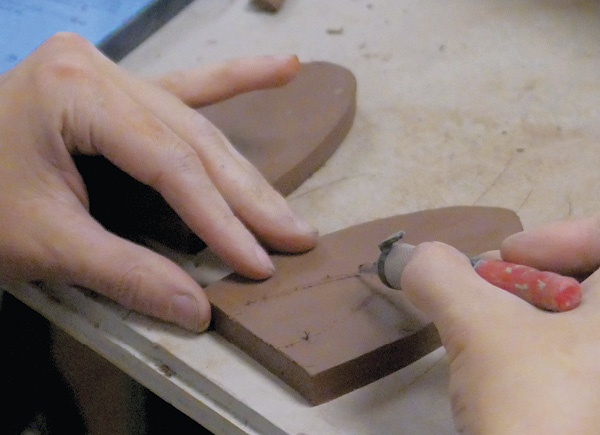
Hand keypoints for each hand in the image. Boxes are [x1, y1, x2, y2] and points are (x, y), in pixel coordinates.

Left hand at [0, 32, 317, 331]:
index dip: (219, 218)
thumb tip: (198, 312)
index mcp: (75, 91)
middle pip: (193, 142)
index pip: (169, 164)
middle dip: (246, 198)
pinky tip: (285, 68)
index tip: (259, 261)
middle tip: (297, 237)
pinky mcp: (117, 90)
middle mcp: (100, 70)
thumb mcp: (45, 243)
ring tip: (287, 210)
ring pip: (196, 127)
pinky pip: (186, 88)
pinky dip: (235, 81)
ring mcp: (111, 73)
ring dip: (243, 173)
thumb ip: (126, 274)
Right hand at [401, 215, 599, 433]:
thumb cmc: (536, 410)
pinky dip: (537, 355)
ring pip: (578, 325)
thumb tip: (419, 258)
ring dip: (529, 317)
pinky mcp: (588, 407)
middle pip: (592, 283)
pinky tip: (502, 374)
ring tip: (483, 336)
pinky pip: (574, 363)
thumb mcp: (480, 330)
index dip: (559, 235)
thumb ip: (442, 276)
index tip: (507, 260)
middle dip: (534, 279)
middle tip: (486, 294)